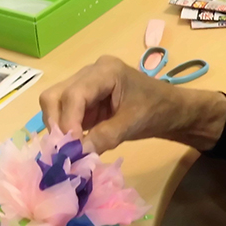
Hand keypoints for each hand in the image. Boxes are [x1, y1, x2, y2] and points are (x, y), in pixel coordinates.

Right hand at [39, 55, 225, 152]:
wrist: (171, 109)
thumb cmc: (157, 110)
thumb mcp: (133, 124)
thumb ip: (105, 137)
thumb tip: (77, 153)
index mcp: (105, 71)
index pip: (75, 94)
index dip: (68, 120)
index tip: (70, 147)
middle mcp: (89, 73)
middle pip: (55, 95)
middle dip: (56, 123)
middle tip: (63, 149)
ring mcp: (84, 85)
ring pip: (55, 103)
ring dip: (58, 128)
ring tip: (68, 150)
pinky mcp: (84, 100)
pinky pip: (64, 113)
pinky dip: (64, 130)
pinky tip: (72, 146)